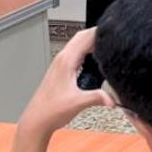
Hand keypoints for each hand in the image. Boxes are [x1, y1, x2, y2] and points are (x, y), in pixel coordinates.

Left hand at [12, 28, 113, 151]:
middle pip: (81, 37)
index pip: (84, 37)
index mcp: (66, 61)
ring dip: (91, 42)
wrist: (37, 120)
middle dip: (97, 34)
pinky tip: (94, 60)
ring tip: (106, 46)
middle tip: (112, 37)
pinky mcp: (61, 71)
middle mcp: (62, 59)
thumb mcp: (78, 103)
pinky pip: (75, 54)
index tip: (113, 31)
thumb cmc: (50, 110)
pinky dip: (86, 51)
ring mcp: (60, 64)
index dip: (99, 32)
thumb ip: (98, 98)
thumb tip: (113, 98)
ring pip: (77, 44)